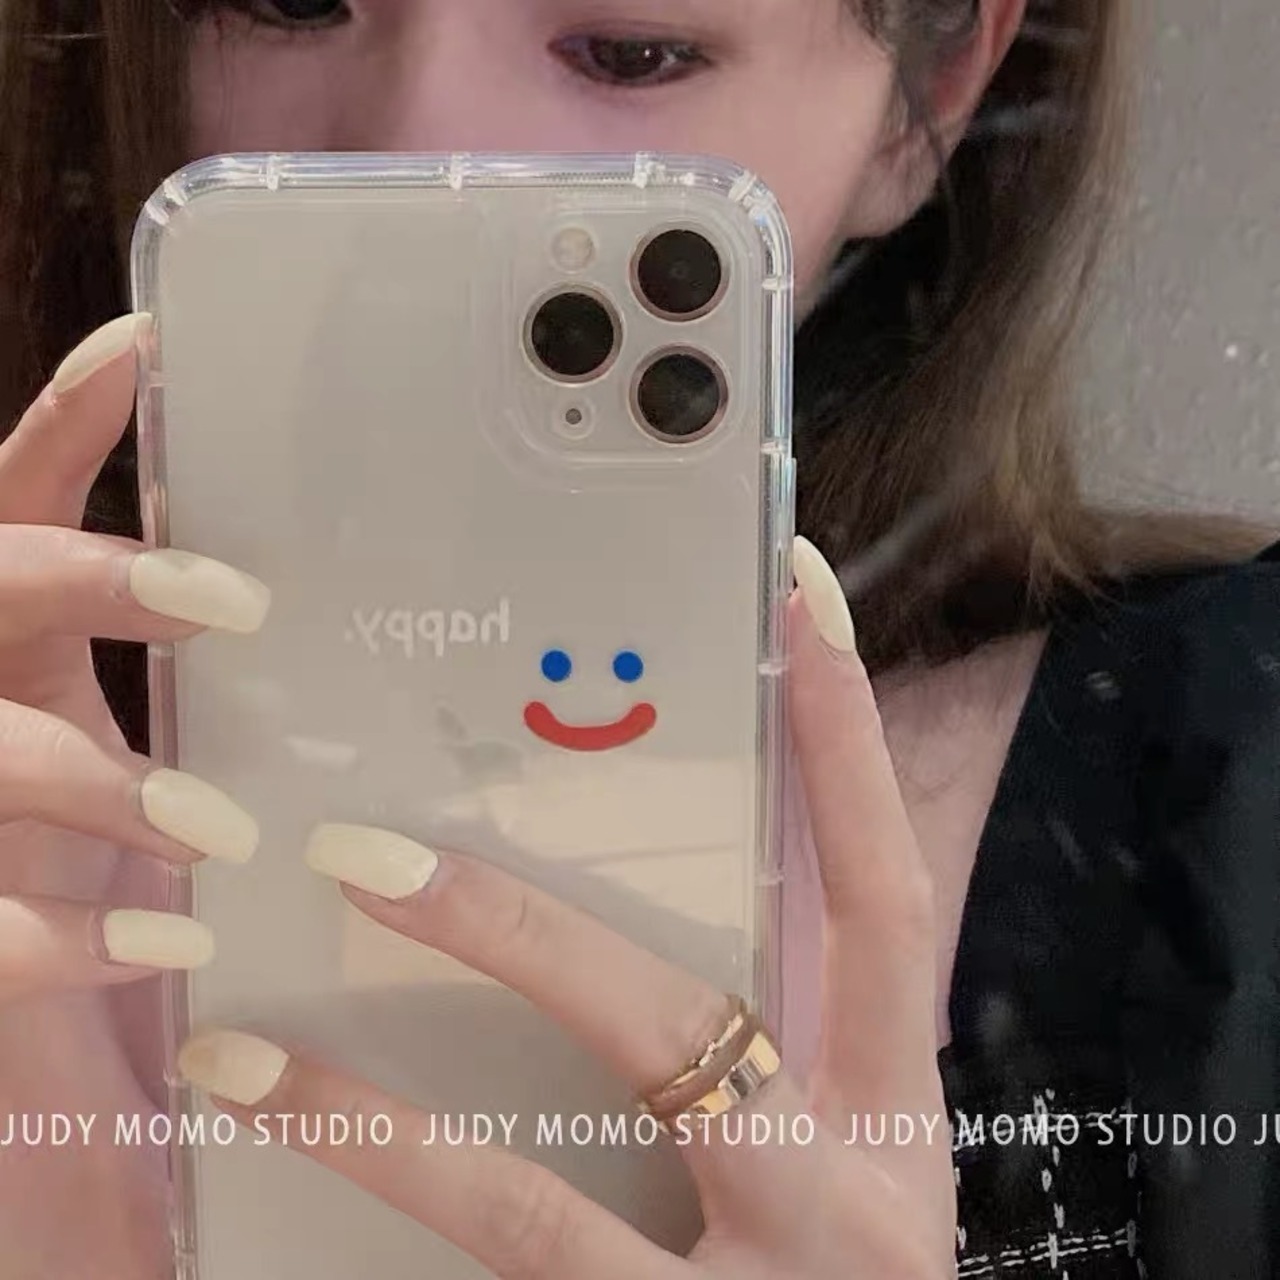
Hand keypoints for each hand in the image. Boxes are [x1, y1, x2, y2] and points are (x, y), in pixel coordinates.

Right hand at [0, 316, 267, 1277]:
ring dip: (98, 782)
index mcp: (36, 652)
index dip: (75, 420)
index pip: (30, 499)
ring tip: (216, 829)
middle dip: (95, 580)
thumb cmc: (158, 874)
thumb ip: (249, 706)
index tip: (149, 344)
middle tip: (232, 601)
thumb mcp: (202, 763)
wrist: (74, 1037)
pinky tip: (168, 947)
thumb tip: (387, 642)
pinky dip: (70, 937)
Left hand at [179, 544, 956, 1278]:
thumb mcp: (828, 1159)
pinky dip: (392, 1198)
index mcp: (891, 1113)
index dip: (846, 737)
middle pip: (682, 1021)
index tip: (794, 592)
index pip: (878, 891)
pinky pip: (515, 1266)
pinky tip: (290, 1142)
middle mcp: (841, 1195)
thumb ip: (762, 1039)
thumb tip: (628, 896)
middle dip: (518, 929)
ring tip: (247, 1047)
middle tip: (362, 848)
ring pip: (540, 1198)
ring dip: (382, 1116)